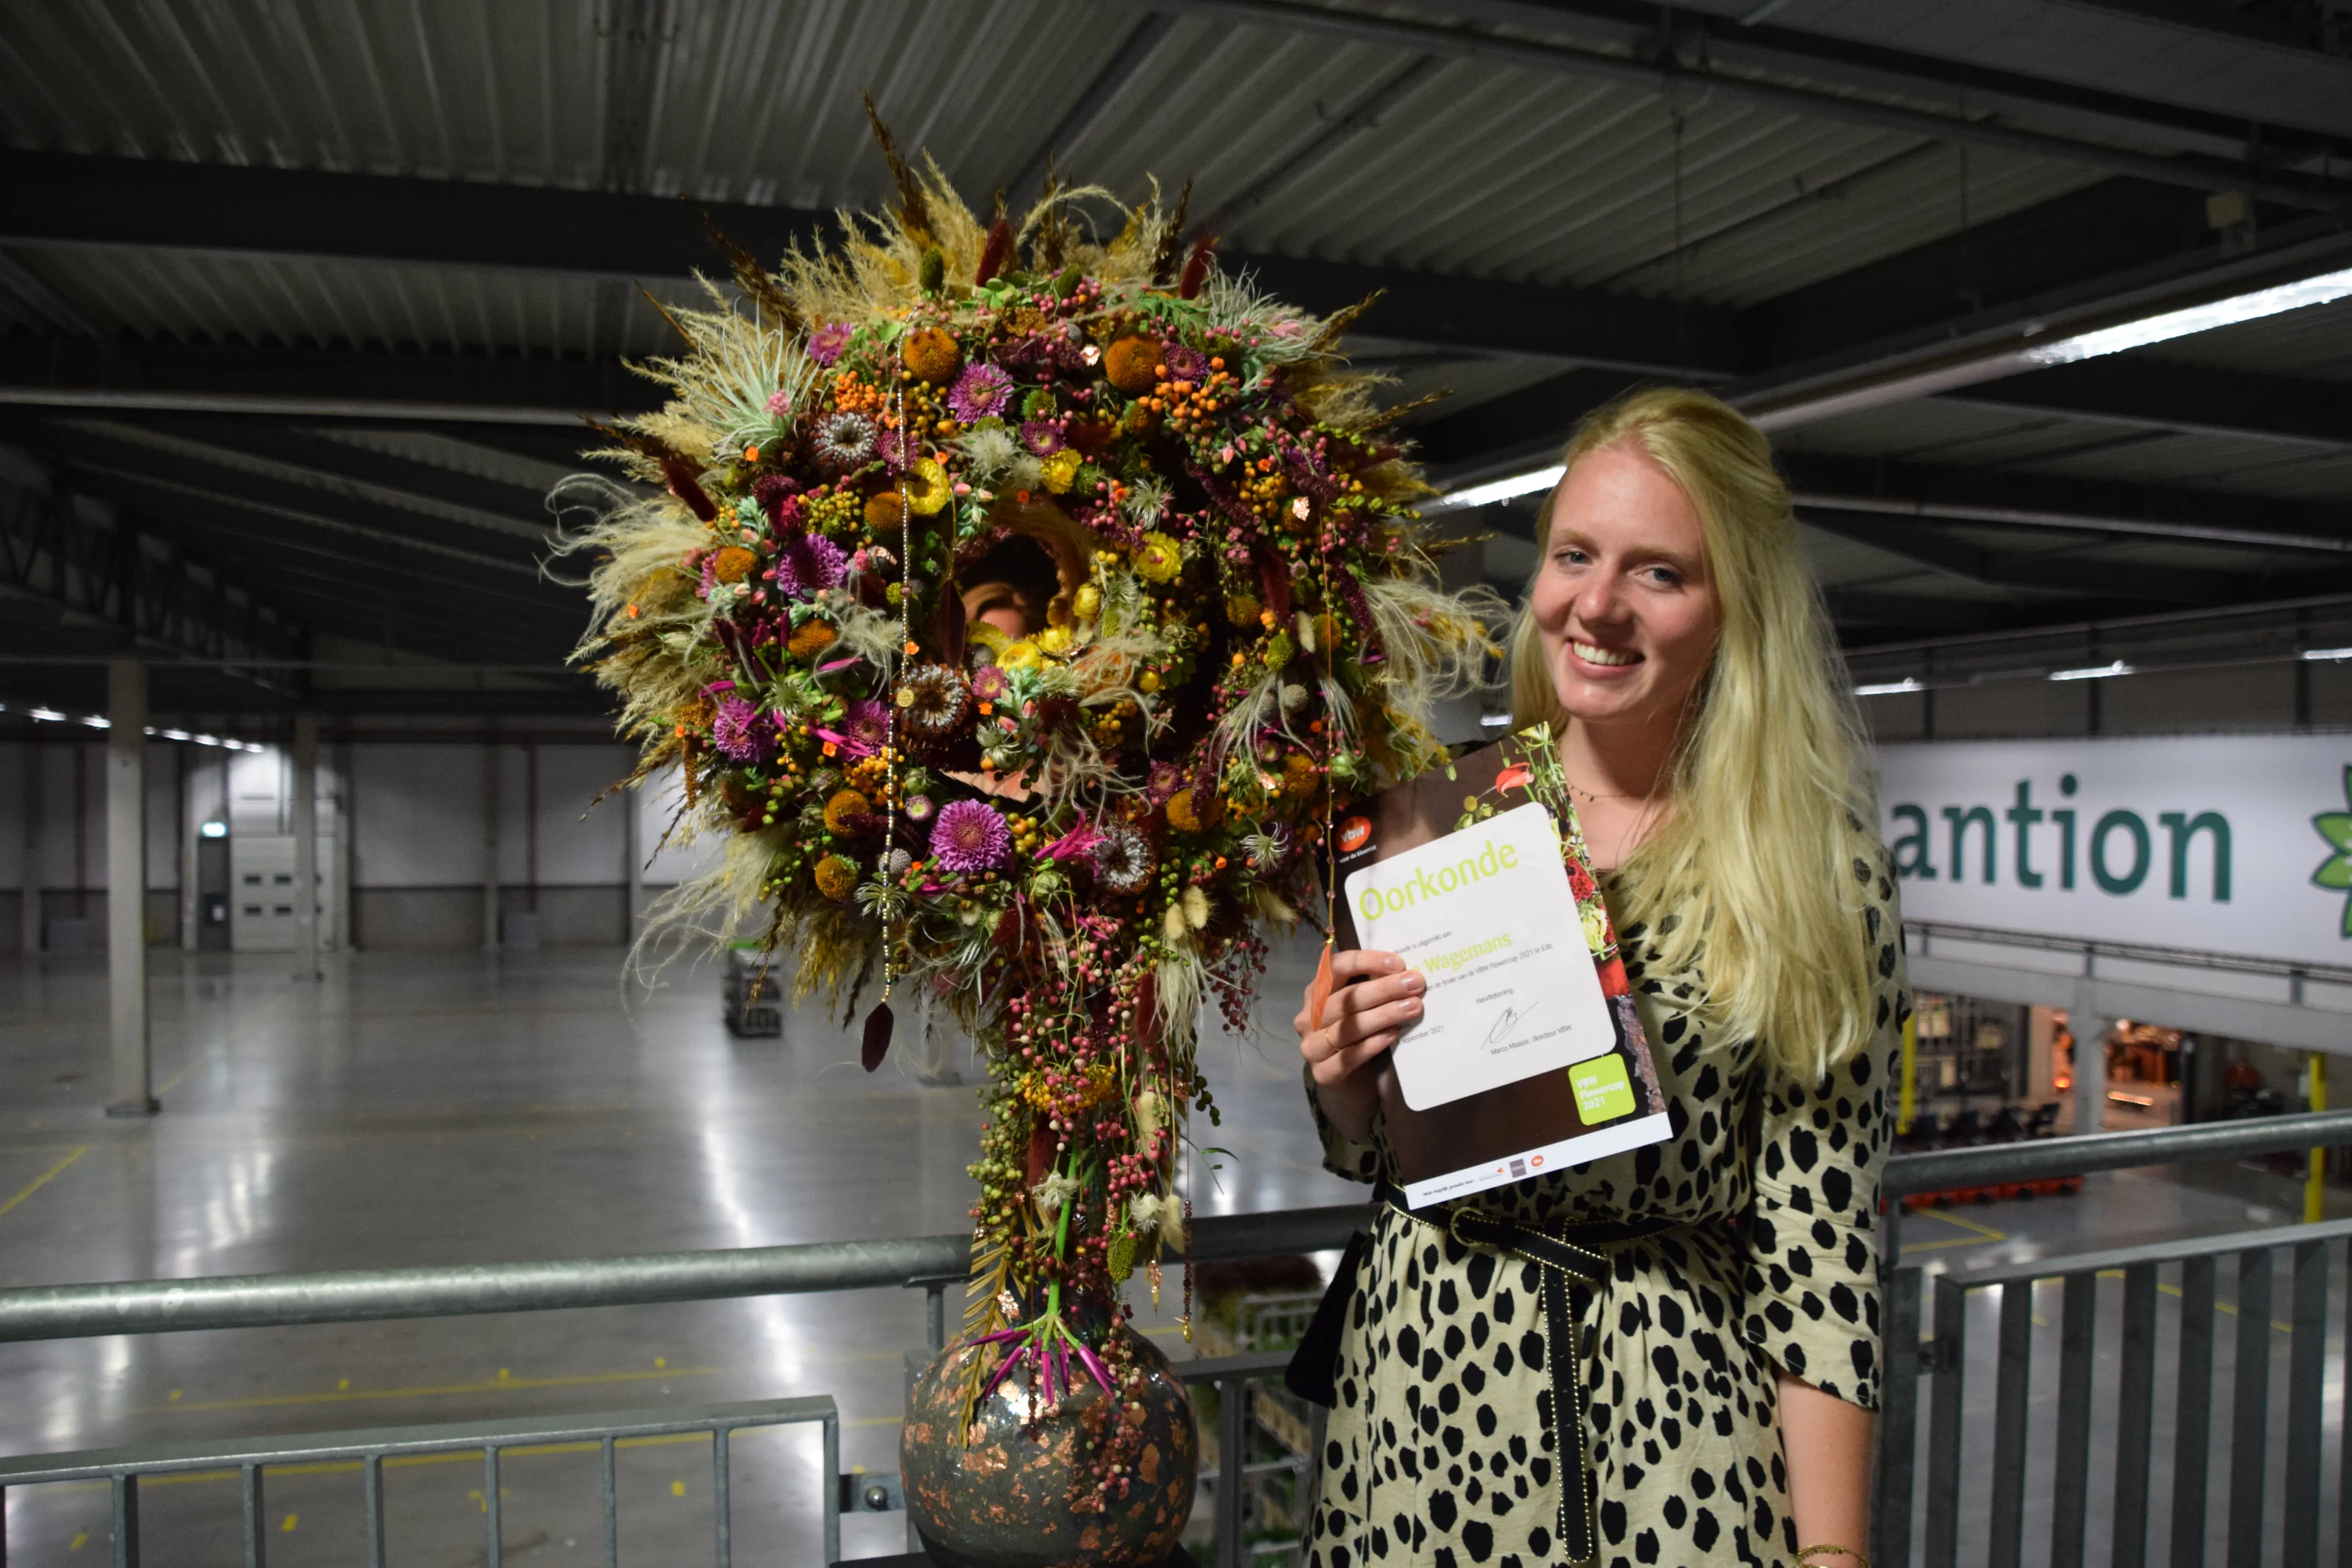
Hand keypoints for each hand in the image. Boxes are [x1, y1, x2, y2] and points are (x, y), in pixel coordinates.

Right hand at [1294, 948, 1423, 1090]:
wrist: (1351, 1083)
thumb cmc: (1359, 1035)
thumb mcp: (1364, 1007)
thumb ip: (1375, 989)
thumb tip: (1408, 974)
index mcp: (1316, 992)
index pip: (1335, 968)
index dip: (1366, 962)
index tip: (1398, 963)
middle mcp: (1308, 1017)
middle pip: (1345, 999)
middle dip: (1383, 989)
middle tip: (1415, 984)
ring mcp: (1312, 1046)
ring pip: (1346, 1027)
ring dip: (1383, 1015)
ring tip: (1412, 1007)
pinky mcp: (1322, 1073)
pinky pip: (1347, 1057)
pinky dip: (1372, 1044)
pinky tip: (1393, 1035)